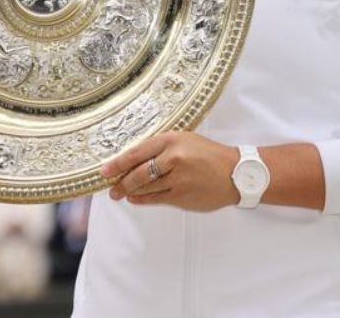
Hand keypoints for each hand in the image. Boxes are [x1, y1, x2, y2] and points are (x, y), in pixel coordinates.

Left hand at [101, 132, 239, 211]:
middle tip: (109, 187)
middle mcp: (173, 158)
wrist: (235, 173)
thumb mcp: (183, 140)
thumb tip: (132, 159)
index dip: (118, 163)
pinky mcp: (182, 196)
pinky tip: (135, 198)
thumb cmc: (207, 154)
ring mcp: (178, 179)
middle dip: (120, 182)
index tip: (104, 170)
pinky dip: (143, 199)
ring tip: (120, 193)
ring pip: (145, 187)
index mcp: (171, 140)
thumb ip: (160, 147)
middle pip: (138, 173)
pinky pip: (156, 199)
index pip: (136, 152)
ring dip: (130, 191)